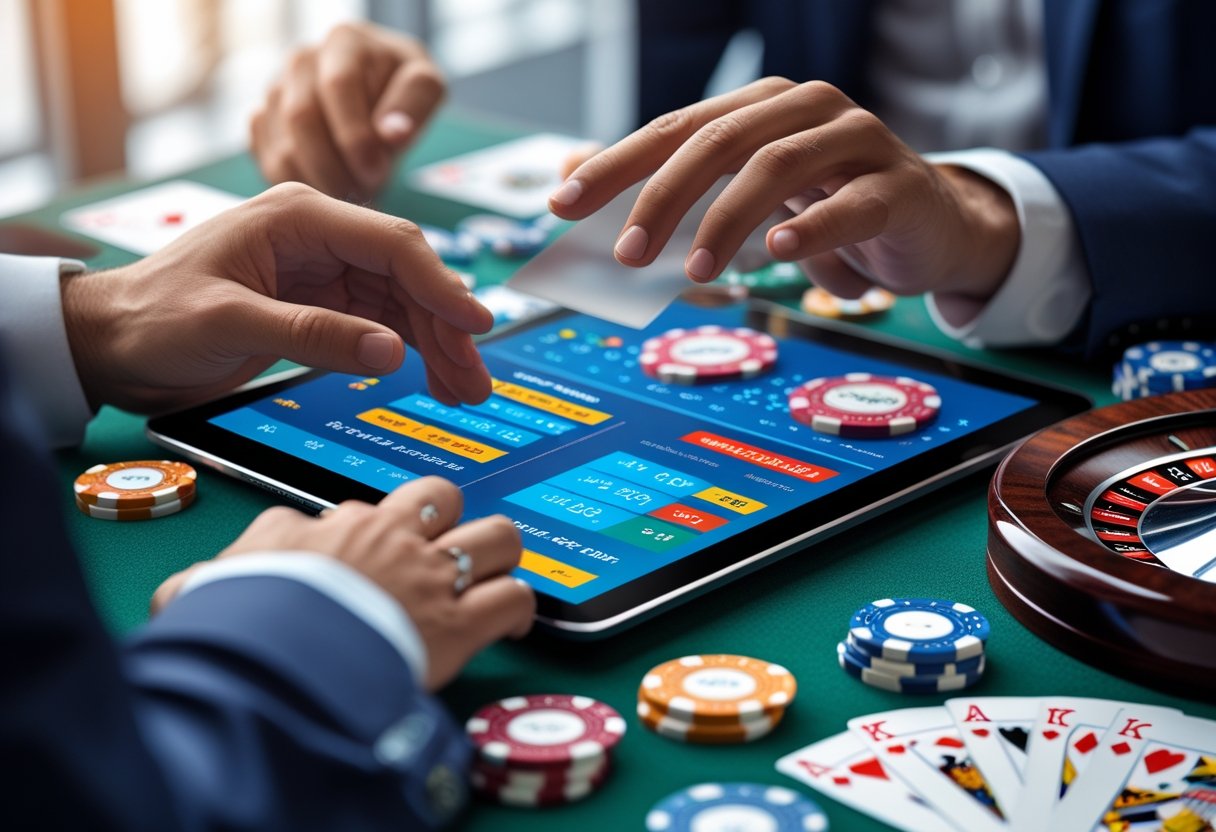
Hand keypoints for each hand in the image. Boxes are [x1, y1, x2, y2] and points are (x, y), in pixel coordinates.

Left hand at [61, 182, 492, 413]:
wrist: (108, 345)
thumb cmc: (152, 319)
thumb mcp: (229, 323)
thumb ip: (313, 334)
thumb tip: (392, 352)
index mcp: (296, 218)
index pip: (390, 243)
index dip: (439, 285)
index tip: (475, 326)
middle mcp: (316, 237)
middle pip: (405, 276)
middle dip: (445, 327)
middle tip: (475, 379)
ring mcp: (319, 272)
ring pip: (399, 303)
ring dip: (434, 345)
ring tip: (464, 389)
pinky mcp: (316, 305)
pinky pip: (377, 324)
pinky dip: (407, 352)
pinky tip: (430, 377)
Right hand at [152, 477, 534, 689]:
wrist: (274, 652)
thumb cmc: (240, 622)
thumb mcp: (207, 590)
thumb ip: (205, 580)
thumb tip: (186, 588)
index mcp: (333, 527)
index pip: (363, 510)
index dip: (371, 533)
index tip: (370, 557)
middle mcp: (390, 538)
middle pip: (441, 496)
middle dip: (448, 517)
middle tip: (443, 548)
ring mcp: (430, 576)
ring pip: (496, 534)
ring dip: (498, 551)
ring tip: (493, 572)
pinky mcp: (460, 622)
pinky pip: (514, 598)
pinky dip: (520, 608)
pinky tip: (512, 622)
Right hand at [250, 22, 445, 200]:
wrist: (379, 97)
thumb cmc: (403, 92)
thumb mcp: (425, 87)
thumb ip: (413, 105)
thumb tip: (392, 133)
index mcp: (344, 42)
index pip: (337, 86)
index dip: (355, 135)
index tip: (376, 170)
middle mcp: (302, 61)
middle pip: (301, 119)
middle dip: (337, 167)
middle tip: (367, 192)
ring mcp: (276, 92)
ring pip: (283, 149)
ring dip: (321, 183)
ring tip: (355, 193)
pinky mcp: (262, 123)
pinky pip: (271, 165)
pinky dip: (303, 188)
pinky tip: (332, 192)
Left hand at [548, 77, 1018, 302]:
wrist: (928, 224)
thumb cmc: (826, 205)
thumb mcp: (743, 193)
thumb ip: (668, 185)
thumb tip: (569, 177)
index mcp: (760, 107)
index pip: (674, 128)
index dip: (616, 165)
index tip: (563, 204)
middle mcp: (805, 109)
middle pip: (719, 141)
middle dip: (662, 197)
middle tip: (627, 253)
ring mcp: (857, 140)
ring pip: (777, 167)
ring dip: (726, 220)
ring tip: (694, 269)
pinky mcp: (898, 186)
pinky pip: (849, 204)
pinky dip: (810, 228)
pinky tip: (778, 253)